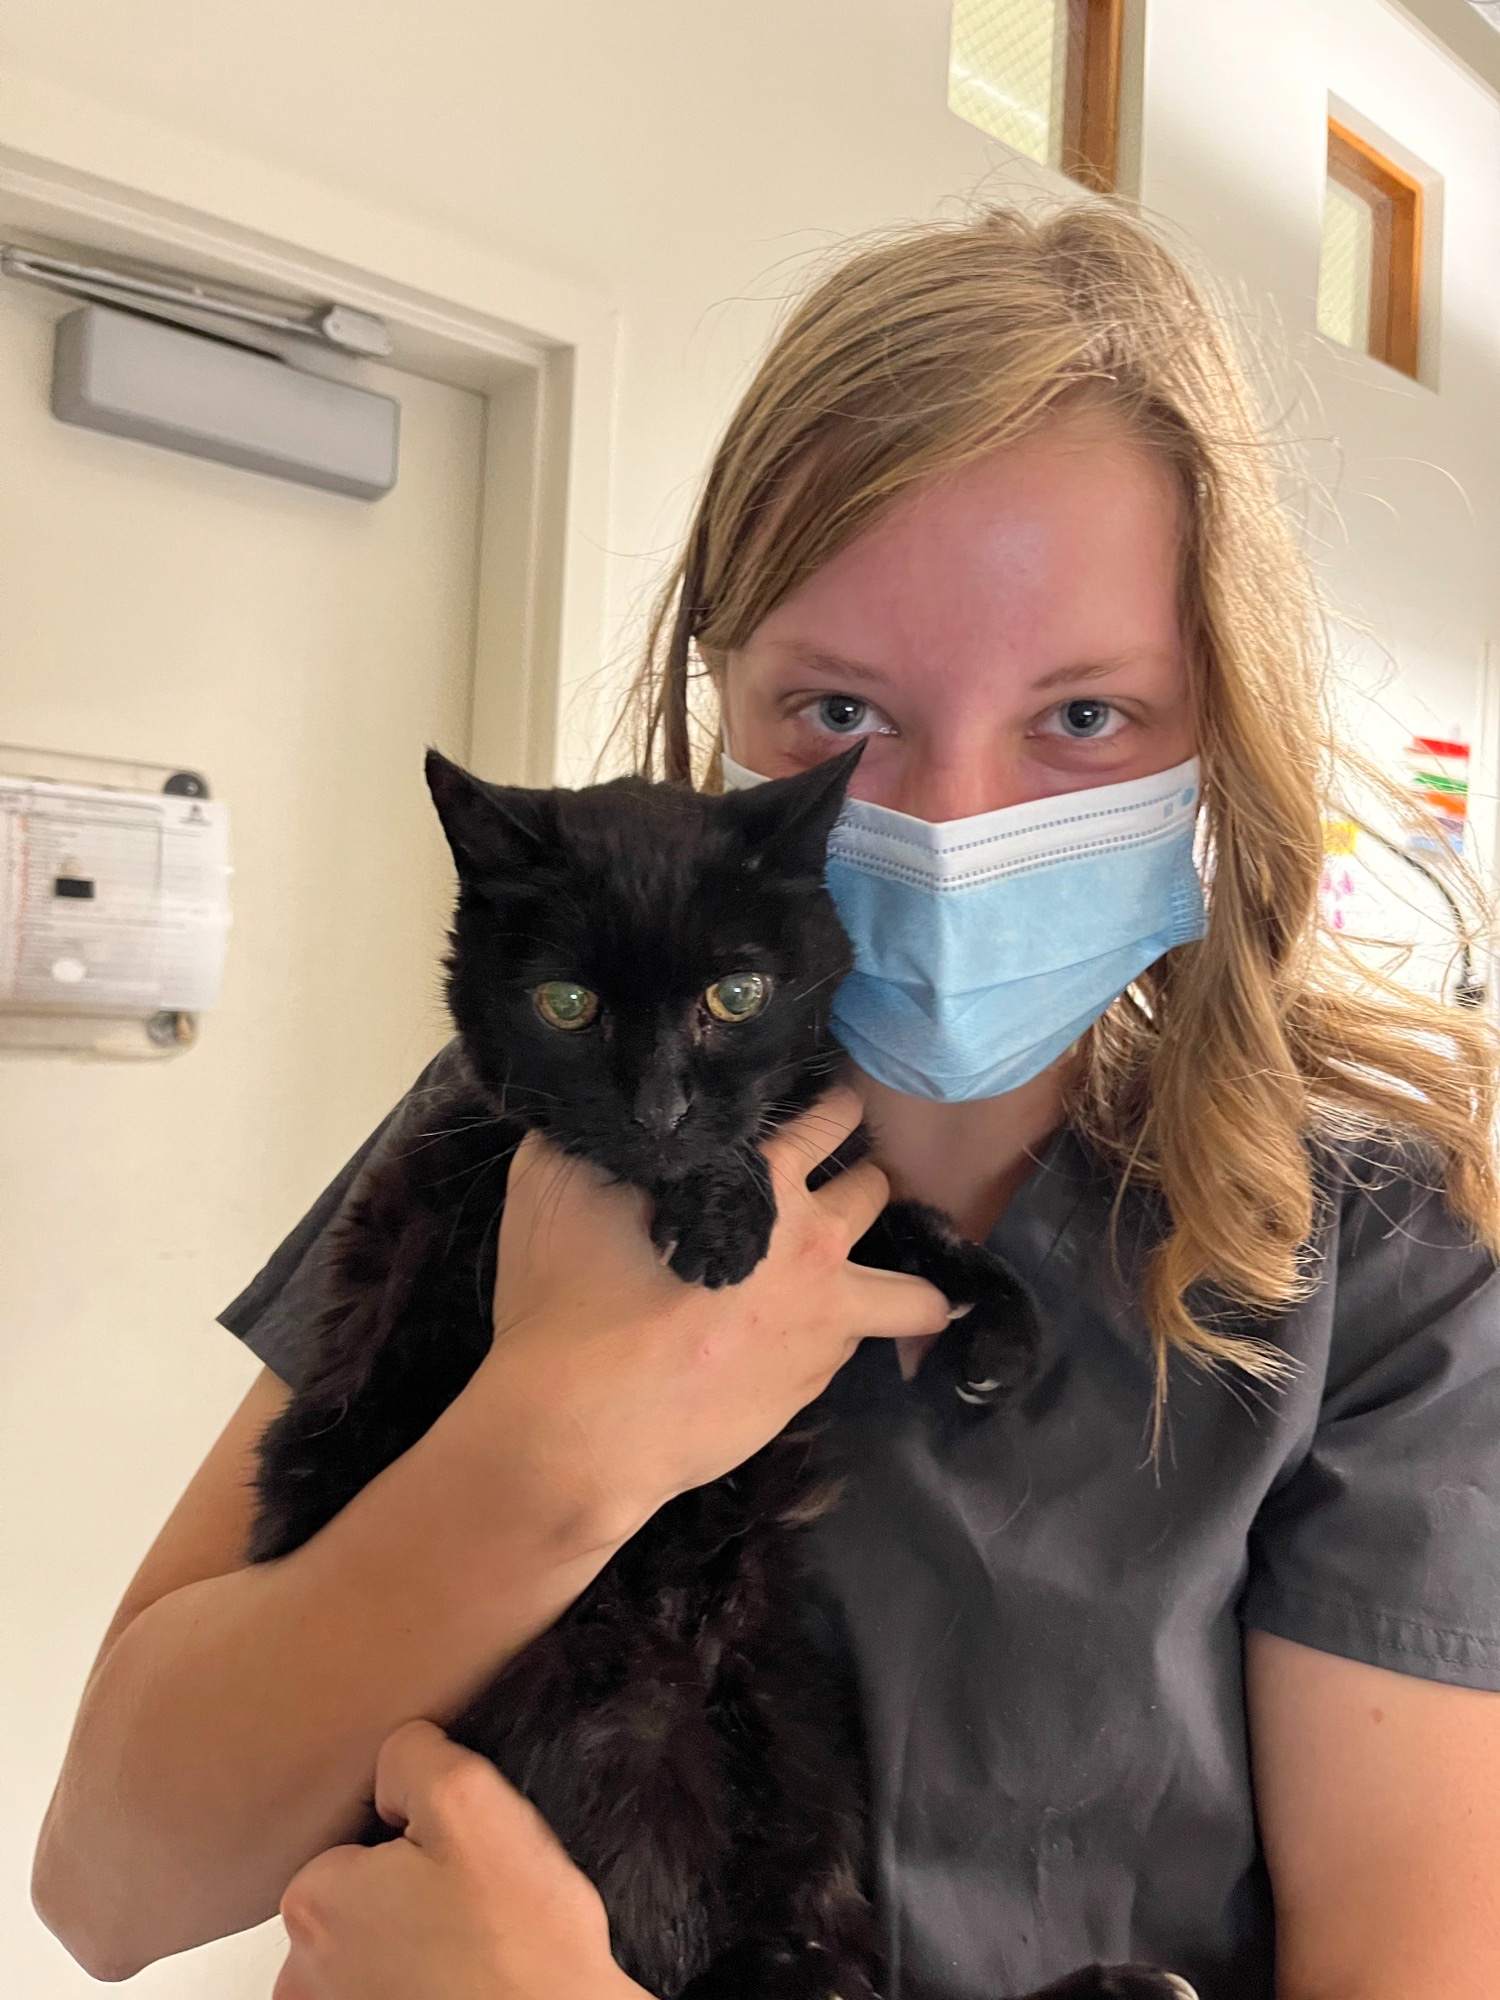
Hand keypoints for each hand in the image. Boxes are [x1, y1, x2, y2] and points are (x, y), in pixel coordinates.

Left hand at [274, 1720, 648, 1999]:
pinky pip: (387, 1985)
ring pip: (371, 1945)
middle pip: (355, 1892)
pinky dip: (420, 1979)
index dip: (414, 1832)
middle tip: (471, 1899)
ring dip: (413, 1937)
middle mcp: (303, 1975)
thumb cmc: (521, 1942)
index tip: (457, 1858)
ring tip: (473, 1941)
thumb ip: (411, 1756)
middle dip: (405, 1886)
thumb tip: (395, 1760)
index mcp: (314, 1902)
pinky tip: (465, 1976)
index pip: (352, 1832)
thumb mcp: (472, 1799)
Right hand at [479, 1084, 952, 1539]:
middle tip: (838, 1179)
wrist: (581, 1431)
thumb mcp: (556, 1187)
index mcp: (764, 1183)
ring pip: (910, 1292)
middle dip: (864, 1175)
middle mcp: (813, 1245)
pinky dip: (844, 1336)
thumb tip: (606, 1103)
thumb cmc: (570, 1304)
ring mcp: (823, 1324)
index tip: (830, 1104)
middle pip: (877, 1188)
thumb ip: (594, 1133)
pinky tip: (806, 1337)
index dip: (833, 1104)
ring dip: (896, 1276)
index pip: (831, 1118)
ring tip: (868, 1273)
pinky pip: (854, 1346)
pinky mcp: (814, 1384)